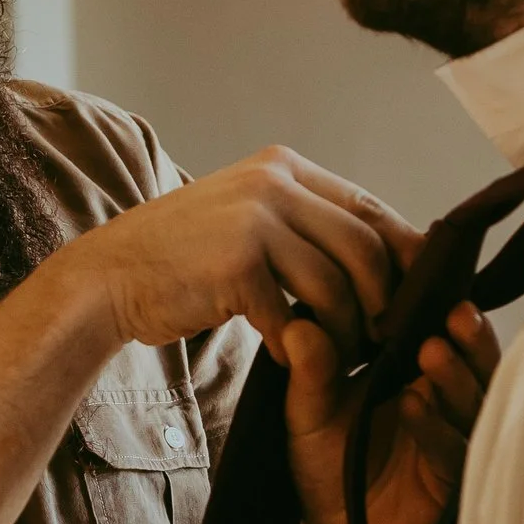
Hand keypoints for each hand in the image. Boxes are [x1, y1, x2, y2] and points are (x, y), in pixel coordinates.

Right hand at [72, 152, 418, 362]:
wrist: (109, 277)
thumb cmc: (183, 259)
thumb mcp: (247, 219)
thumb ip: (302, 224)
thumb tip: (377, 254)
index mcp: (282, 167)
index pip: (369, 206)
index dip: (403, 253)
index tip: (414, 293)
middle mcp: (273, 183)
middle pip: (365, 247)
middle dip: (383, 300)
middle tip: (383, 337)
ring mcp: (254, 221)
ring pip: (336, 286)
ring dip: (346, 331)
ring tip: (339, 355)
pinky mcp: (236, 265)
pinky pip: (292, 316)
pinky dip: (295, 345)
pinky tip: (284, 357)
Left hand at [283, 300, 498, 523]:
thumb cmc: (329, 463)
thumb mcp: (309, 412)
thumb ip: (309, 372)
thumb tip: (297, 325)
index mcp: (422, 377)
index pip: (448, 335)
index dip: (448, 310)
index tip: (439, 283)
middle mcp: (448, 404)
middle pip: (476, 364)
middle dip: (469, 340)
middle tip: (454, 314)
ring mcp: (456, 442)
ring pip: (473, 404)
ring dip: (455, 376)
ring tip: (432, 352)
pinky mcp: (454, 486)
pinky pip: (453, 452)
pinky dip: (436, 427)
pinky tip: (416, 406)